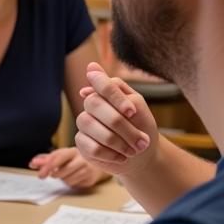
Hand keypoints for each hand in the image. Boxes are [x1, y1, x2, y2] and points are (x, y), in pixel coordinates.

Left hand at [29, 146, 106, 188]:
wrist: (97, 163)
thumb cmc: (74, 159)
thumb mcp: (61, 156)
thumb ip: (46, 159)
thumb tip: (33, 163)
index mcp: (72, 151)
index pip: (58, 158)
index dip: (48, 166)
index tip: (40, 174)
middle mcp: (81, 159)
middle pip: (62, 171)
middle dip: (54, 175)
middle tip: (53, 174)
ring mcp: (88, 169)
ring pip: (68, 180)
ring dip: (63, 179)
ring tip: (67, 174)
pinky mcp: (91, 179)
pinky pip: (75, 185)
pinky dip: (71, 183)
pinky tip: (74, 177)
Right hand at [75, 62, 156, 176]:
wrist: (143, 155)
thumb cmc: (141, 127)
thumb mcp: (138, 106)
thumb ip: (118, 88)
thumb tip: (91, 67)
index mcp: (105, 93)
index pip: (101, 84)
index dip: (115, 97)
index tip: (132, 112)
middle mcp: (90, 106)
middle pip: (93, 103)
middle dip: (120, 124)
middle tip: (141, 140)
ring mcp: (83, 124)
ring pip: (92, 126)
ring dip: (119, 142)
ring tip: (134, 150)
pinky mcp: (81, 143)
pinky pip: (92, 147)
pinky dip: (112, 154)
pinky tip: (121, 156)